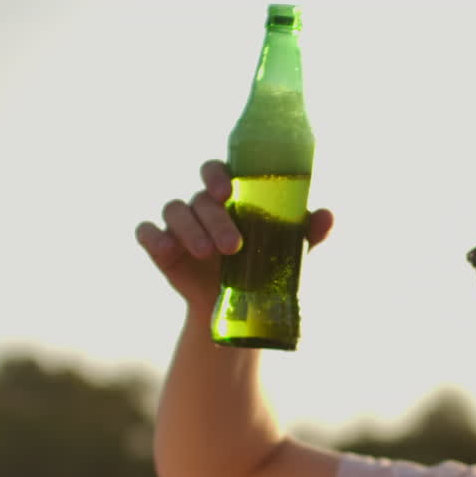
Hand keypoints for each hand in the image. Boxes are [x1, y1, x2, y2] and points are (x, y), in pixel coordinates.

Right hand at [135, 160, 333, 315]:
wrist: (243, 307)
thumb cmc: (267, 266)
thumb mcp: (290, 252)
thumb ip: (306, 232)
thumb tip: (328, 216)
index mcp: (230, 196)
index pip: (217, 170)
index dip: (217, 174)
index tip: (227, 190)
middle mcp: (203, 205)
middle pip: (200, 197)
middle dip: (214, 218)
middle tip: (233, 245)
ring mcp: (180, 225)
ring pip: (175, 211)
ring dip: (189, 230)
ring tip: (206, 254)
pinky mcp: (162, 247)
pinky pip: (147, 233)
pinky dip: (153, 238)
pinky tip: (167, 251)